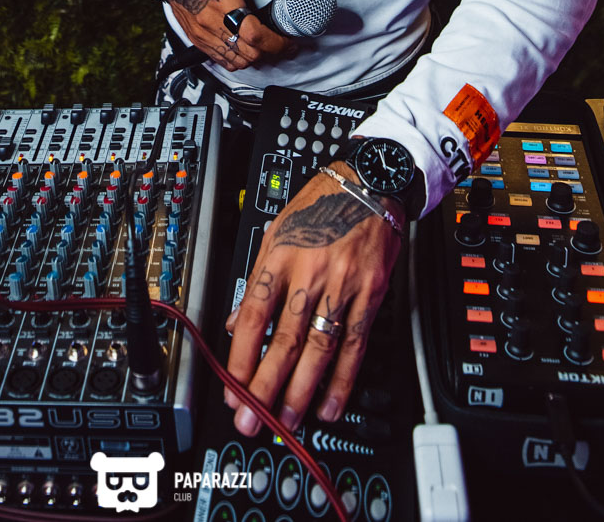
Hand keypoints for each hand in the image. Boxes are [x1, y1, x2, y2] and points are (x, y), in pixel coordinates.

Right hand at [164, 0, 292, 71]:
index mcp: (224, 3)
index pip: (255, 36)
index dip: (277, 43)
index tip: (289, 41)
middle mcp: (211, 23)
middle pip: (248, 54)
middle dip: (270, 51)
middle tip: (280, 42)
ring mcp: (202, 34)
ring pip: (236, 62)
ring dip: (254, 57)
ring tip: (263, 44)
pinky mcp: (196, 39)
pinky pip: (221, 60)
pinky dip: (237, 58)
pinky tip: (243, 45)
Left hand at [223, 163, 402, 434]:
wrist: (369, 184)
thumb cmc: (321, 204)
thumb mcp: (277, 229)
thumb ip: (258, 277)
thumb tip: (234, 322)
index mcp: (280, 255)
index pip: (254, 313)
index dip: (242, 355)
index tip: (233, 387)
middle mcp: (310, 272)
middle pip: (285, 338)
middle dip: (265, 386)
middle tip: (252, 419)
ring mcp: (343, 285)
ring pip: (319, 348)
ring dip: (301, 390)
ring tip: (287, 419)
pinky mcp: (371, 294)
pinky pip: (355, 344)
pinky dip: (343, 379)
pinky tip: (330, 403)